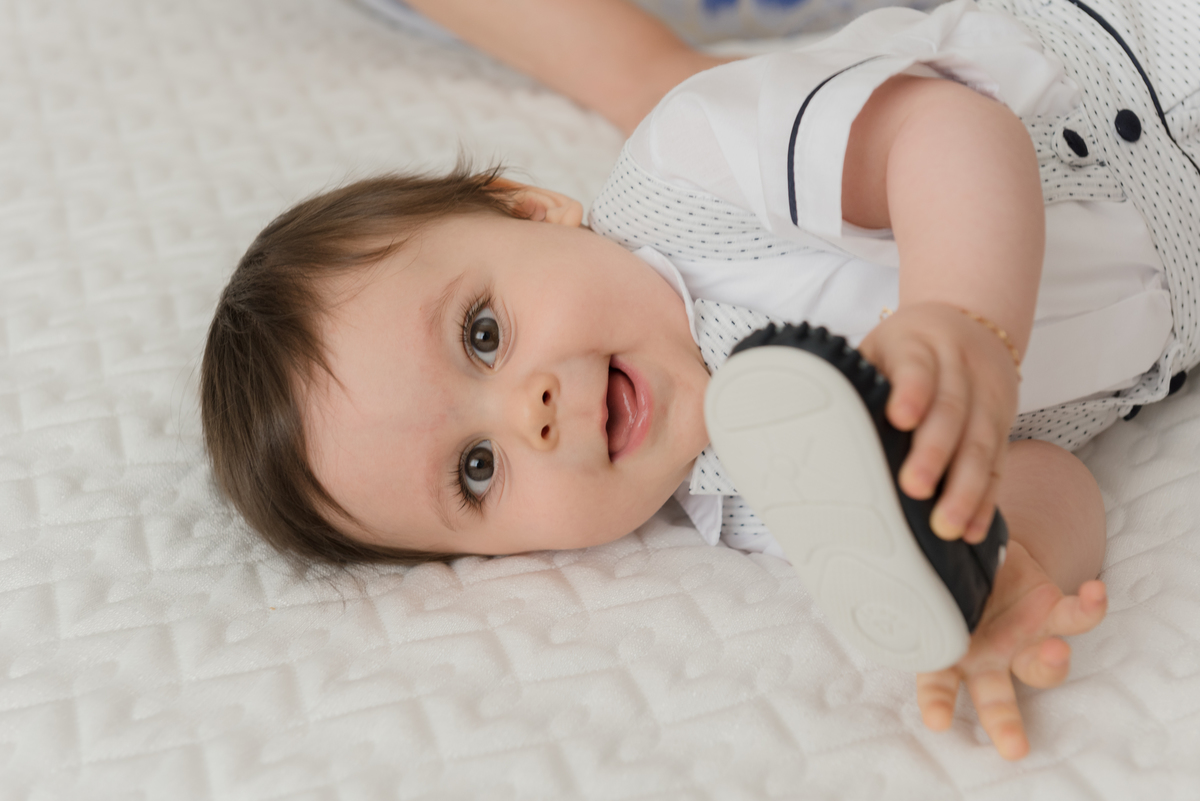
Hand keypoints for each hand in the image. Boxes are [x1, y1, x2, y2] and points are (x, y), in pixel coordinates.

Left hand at [858, 301, 1020, 542]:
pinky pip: (998, 463)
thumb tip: (818, 432)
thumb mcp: (879, 349)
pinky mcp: (1006, 420)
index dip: (911, 392)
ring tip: (946, 524)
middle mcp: (960, 365)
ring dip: (965, 487)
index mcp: (919, 343)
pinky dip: (986, 498)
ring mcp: (988, 393)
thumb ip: (859, 382)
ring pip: (981, 442)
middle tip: (914, 488)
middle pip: (951, 410)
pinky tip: (972, 528)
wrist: (967, 319)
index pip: (917, 366)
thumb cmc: (906, 347)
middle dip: (935, 453)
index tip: (900, 418)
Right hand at [915, 540, 1107, 759]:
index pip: (939, 684)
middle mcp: (991, 657)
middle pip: (997, 697)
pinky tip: (1095, 592)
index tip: (937, 720)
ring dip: (1049, 663)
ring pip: (1041, 665)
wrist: (987, 555)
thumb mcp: (927, 587)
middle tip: (1012, 747)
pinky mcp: (1054, 611)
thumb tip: (870, 579)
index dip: (937, 702)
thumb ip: (911, 593)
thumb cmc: (948, 579)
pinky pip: (1078, 615)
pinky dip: (1091, 607)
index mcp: (953, 656)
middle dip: (1004, 723)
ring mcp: (1024, 638)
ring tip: (1055, 651)